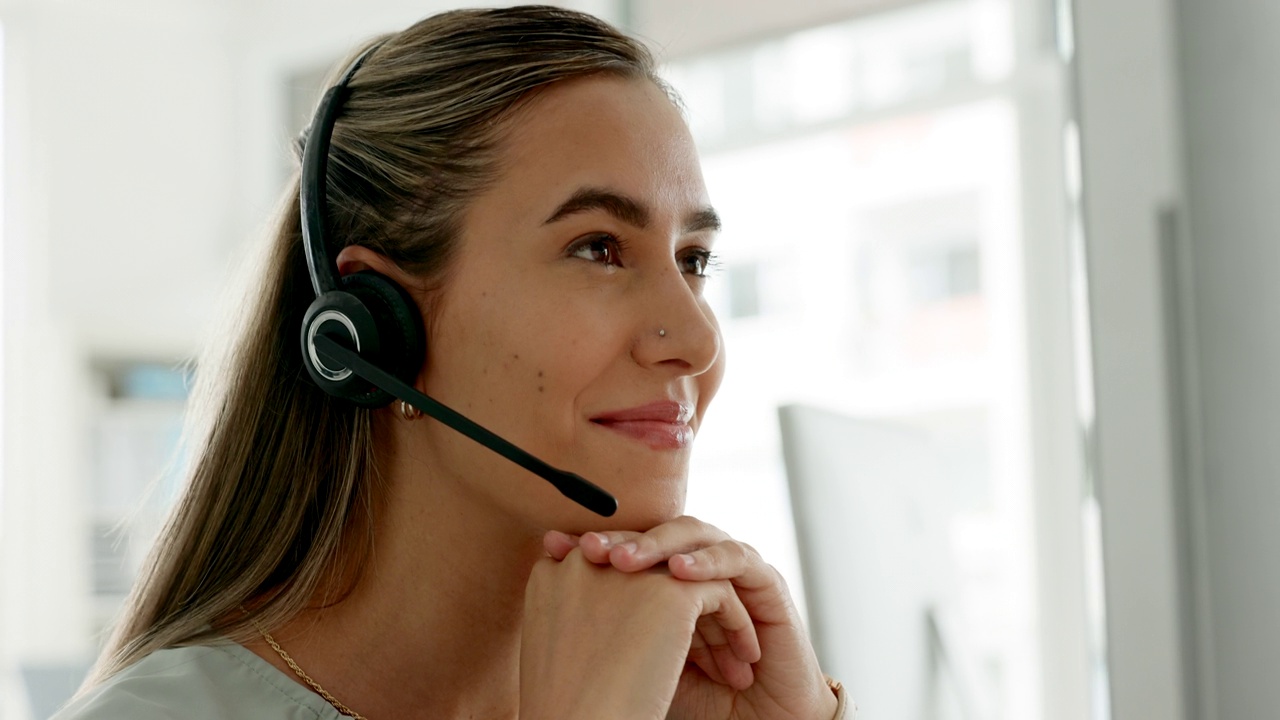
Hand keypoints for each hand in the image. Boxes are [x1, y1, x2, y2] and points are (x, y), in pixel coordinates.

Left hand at [544, 516, 838, 719]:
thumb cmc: (691, 698)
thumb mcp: (634, 660)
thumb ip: (600, 617)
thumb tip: (544, 572)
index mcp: (662, 577)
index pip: (626, 543)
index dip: (594, 543)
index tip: (554, 546)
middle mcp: (696, 565)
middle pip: (656, 532)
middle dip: (622, 539)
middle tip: (591, 549)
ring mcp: (731, 569)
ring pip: (694, 533)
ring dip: (660, 545)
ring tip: (628, 562)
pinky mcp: (765, 583)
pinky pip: (738, 557)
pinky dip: (709, 561)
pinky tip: (680, 574)